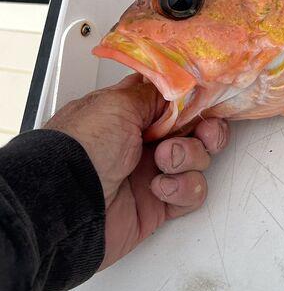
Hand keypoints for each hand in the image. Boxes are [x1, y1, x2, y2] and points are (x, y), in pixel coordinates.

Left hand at [46, 74, 228, 268]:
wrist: (68, 204)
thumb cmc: (83, 149)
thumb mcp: (118, 103)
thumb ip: (155, 92)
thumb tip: (178, 86)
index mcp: (131, 113)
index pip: (175, 102)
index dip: (196, 100)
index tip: (208, 100)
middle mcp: (144, 141)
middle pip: (195, 130)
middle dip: (206, 130)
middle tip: (202, 132)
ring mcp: (152, 172)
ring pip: (198, 160)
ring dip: (190, 158)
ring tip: (165, 161)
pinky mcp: (159, 203)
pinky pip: (191, 192)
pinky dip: (182, 188)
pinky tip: (160, 187)